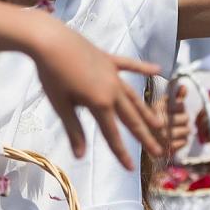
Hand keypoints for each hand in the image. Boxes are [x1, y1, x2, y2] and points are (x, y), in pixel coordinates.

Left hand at [28, 22, 163, 170]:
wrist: (50, 40)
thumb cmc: (52, 74)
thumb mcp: (62, 106)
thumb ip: (75, 130)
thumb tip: (80, 156)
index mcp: (100, 103)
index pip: (112, 134)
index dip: (121, 153)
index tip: (131, 168)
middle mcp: (113, 89)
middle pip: (131, 117)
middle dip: (145, 136)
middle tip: (159, 151)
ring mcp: (113, 73)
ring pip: (134, 96)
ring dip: (147, 111)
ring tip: (160, 124)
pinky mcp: (108, 59)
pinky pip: (130, 65)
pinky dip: (143, 68)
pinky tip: (158, 71)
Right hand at [157, 82, 190, 151]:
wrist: (144, 141)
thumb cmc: (155, 122)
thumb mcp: (162, 106)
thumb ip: (175, 96)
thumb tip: (184, 87)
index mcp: (157, 109)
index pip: (181, 105)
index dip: (181, 108)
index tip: (174, 111)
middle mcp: (159, 122)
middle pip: (186, 117)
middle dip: (184, 120)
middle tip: (177, 122)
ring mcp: (163, 136)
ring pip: (187, 130)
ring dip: (184, 131)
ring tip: (176, 131)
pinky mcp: (166, 148)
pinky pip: (184, 142)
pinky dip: (182, 141)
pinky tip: (175, 139)